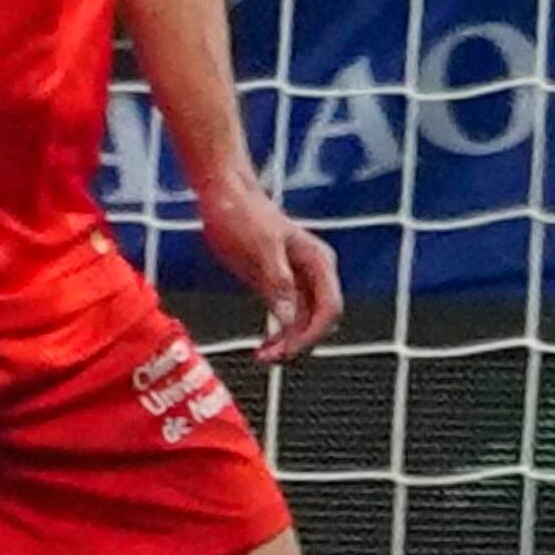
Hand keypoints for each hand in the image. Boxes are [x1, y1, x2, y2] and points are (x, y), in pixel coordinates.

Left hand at [200, 172, 344, 362]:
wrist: (225, 196)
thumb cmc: (244, 216)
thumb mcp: (261, 249)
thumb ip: (279, 283)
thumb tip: (291, 320)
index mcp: (319, 262)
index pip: (329, 308)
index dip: (312, 335)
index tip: (287, 350)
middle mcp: (315, 273)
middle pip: (321, 319)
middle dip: (300, 343)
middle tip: (271, 358)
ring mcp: (298, 279)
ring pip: (305, 322)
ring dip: (289, 343)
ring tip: (263, 357)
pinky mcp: (278, 283)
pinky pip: (288, 317)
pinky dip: (279, 335)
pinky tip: (262, 346)